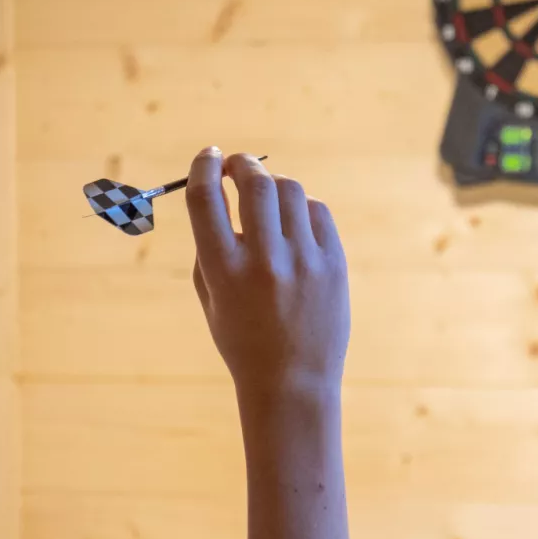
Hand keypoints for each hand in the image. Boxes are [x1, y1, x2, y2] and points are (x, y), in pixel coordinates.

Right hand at [186, 149, 348, 398]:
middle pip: (254, 183)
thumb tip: (218, 191)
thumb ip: (209, 245)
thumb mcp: (211, 296)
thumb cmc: (242, 339)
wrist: (292, 381)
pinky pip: (317, 212)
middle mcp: (264, 261)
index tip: (209, 156)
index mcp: (223, 270)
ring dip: (273, 185)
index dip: (204, 166)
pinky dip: (301, 209)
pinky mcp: (334, 264)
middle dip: (243, 165)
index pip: (205, 196)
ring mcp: (304, 261)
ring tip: (266, 198)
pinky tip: (293, 224)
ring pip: (289, 191)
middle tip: (239, 166)